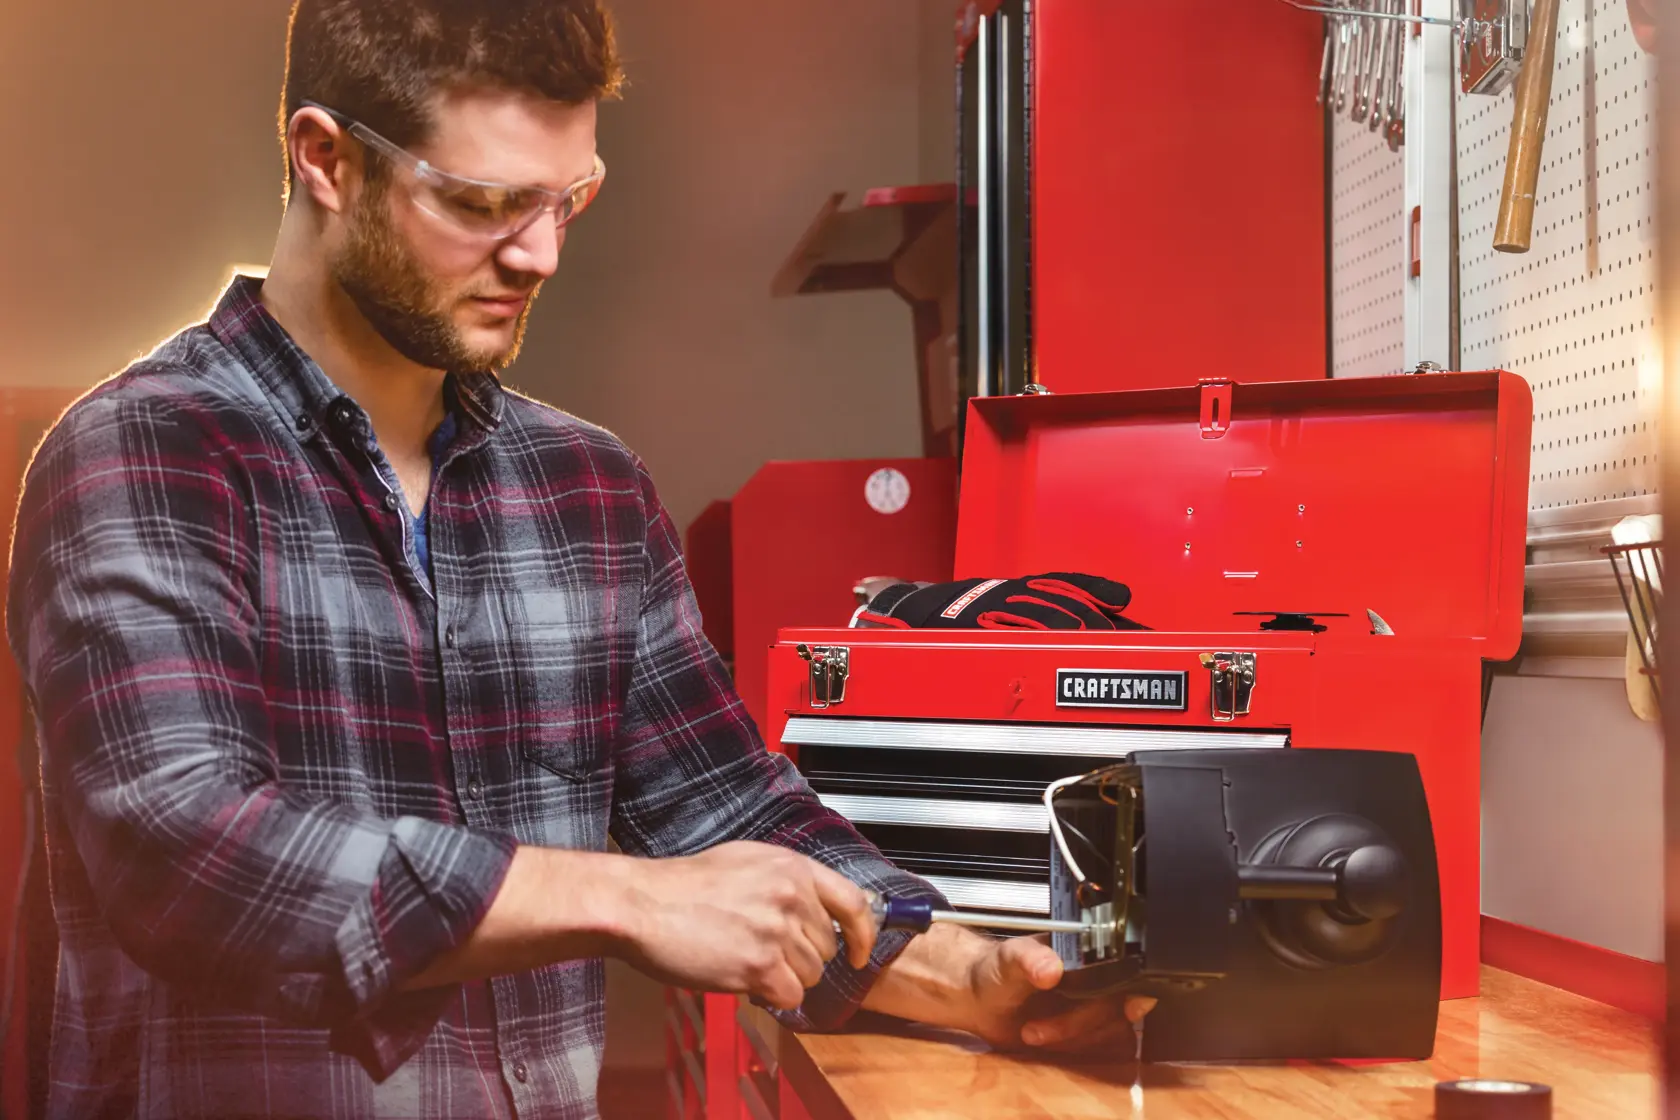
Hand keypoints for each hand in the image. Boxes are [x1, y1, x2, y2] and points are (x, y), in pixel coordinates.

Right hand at [614, 841, 876, 1010]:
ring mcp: (776, 930)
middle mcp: (791, 896)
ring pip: (810, 976)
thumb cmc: (684, 885)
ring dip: (783, 979)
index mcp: (792, 867)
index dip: (863, 935)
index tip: (858, 953)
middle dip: (801, 959)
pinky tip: (745, 982)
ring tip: (747, 963)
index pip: (854, 903)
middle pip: (826, 948)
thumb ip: (787, 881)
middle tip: (765, 955)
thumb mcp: (747, 861)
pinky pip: (789, 997)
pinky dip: (771, 998)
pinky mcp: (759, 964)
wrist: (643, 904)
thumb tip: (817, 910)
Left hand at [965, 935, 1155, 1050]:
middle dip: (1077, 1025)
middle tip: (1033, 1030)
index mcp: (1087, 955)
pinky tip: (1052, 1049)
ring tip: (1030, 1034)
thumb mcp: (1007, 959)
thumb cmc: (994, 970)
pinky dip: (1083, 1055)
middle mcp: (1099, 981)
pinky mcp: (1088, 1035)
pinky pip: (1104, 1051)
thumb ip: (1028, 959)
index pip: (1129, 973)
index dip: (1136, 991)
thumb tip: (1053, 969)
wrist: (978, 999)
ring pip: (1113, 1035)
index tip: (1129, 1008)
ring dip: (1074, 1042)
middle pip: (1118, 1011)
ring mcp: (1095, 1010)